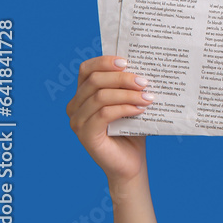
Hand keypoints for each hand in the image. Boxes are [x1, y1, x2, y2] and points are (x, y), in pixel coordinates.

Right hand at [66, 56, 152, 186]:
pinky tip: (139, 109)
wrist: (131, 161)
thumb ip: (129, 85)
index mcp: (83, 94)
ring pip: (100, 96)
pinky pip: (104, 114)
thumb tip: (145, 63)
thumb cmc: (132, 129)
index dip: (105, 61)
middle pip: (95, 80)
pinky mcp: (85, 135)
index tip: (127, 61)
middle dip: (122, 78)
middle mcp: (75, 106)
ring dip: (127, 94)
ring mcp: (77, 121)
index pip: (87, 69)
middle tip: (144, 82)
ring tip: (148, 97)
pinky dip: (124, 108)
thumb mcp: (129, 101)